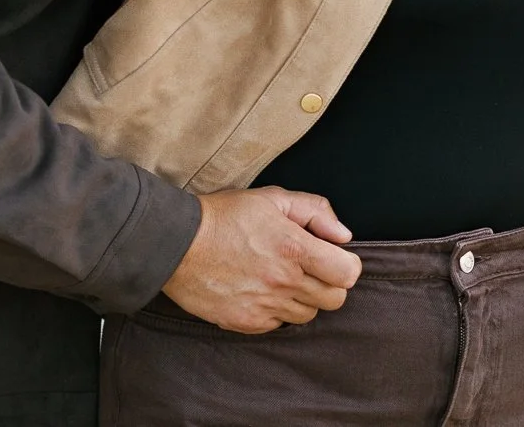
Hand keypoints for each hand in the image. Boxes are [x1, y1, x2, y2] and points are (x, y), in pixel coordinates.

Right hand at [161, 187, 362, 333]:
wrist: (176, 243)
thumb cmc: (223, 216)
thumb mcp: (271, 198)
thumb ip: (315, 211)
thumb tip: (343, 235)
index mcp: (294, 248)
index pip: (348, 274)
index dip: (346, 265)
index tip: (333, 257)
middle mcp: (283, 282)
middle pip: (334, 300)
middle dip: (329, 283)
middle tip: (310, 268)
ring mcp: (265, 306)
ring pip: (308, 315)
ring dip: (303, 299)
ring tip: (281, 278)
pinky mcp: (246, 323)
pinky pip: (278, 325)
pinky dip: (276, 311)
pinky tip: (261, 290)